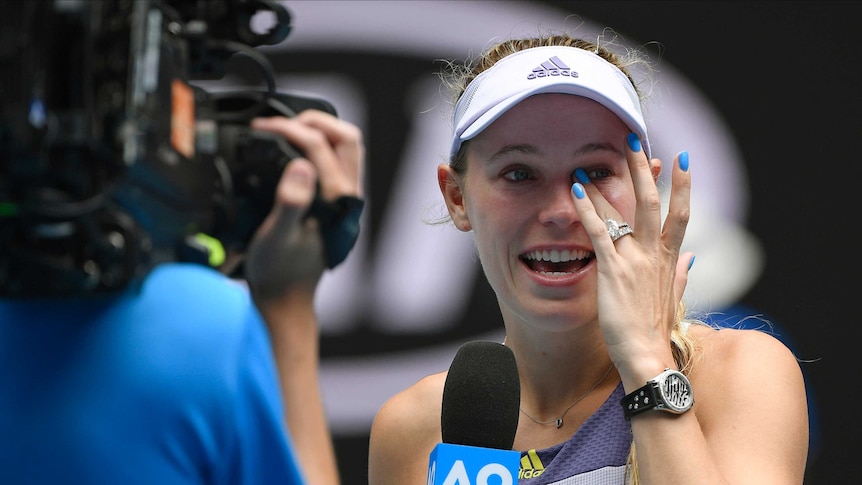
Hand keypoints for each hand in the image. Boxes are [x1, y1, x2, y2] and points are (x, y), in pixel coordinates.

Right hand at [243, 110, 364, 301]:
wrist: (286, 297)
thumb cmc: (279, 270)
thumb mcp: (276, 236)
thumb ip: (291, 200)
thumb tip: (301, 165)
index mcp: (335, 198)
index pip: (318, 144)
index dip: (288, 128)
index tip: (261, 128)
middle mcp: (347, 195)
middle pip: (345, 137)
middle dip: (315, 121)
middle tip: (282, 123)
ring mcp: (345, 198)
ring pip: (345, 148)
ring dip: (321, 132)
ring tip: (288, 132)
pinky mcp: (336, 202)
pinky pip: (337, 162)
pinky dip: (319, 147)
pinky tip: (294, 153)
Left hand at [570, 133, 692, 384]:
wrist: (647, 358)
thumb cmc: (656, 333)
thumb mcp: (674, 300)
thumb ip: (682, 276)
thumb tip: (692, 259)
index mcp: (669, 261)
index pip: (679, 214)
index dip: (682, 186)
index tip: (681, 159)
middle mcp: (654, 255)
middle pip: (653, 202)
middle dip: (644, 169)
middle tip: (635, 140)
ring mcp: (634, 261)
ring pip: (626, 210)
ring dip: (610, 182)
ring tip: (592, 159)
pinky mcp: (612, 271)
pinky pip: (598, 232)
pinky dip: (587, 209)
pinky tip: (576, 190)